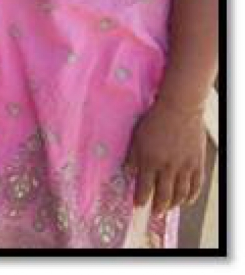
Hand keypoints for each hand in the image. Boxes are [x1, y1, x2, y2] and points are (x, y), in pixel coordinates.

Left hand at [123, 99, 206, 215]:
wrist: (179, 110)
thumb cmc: (154, 121)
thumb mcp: (136, 137)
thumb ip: (132, 157)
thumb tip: (127, 172)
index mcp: (150, 161)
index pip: (144, 187)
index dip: (141, 199)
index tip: (138, 206)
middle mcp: (167, 167)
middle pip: (163, 194)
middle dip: (158, 207)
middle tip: (155, 214)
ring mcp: (184, 167)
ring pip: (180, 193)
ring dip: (174, 204)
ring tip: (168, 209)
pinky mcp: (197, 164)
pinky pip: (196, 186)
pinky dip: (191, 196)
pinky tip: (186, 201)